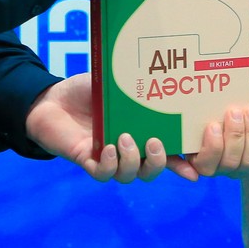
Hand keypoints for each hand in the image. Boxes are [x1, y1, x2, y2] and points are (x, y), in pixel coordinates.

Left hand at [24, 73, 192, 182]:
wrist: (50, 98)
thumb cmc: (87, 90)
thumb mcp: (117, 84)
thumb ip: (138, 84)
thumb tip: (166, 71)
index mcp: (141, 132)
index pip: (168, 151)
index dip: (184, 163)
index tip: (198, 167)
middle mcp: (128, 149)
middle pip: (152, 171)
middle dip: (159, 162)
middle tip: (155, 141)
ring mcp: (108, 158)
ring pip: (130, 175)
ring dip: (133, 160)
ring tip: (125, 138)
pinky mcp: (88, 161)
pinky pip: (103, 174)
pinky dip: (108, 164)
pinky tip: (106, 148)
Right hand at [188, 82, 248, 177]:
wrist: (246, 100)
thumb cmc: (224, 100)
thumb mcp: (211, 99)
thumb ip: (203, 106)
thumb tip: (196, 102)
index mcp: (197, 155)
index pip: (198, 166)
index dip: (207, 152)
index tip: (212, 125)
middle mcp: (218, 167)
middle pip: (227, 164)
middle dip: (233, 136)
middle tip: (234, 112)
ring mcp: (240, 169)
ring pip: (248, 162)